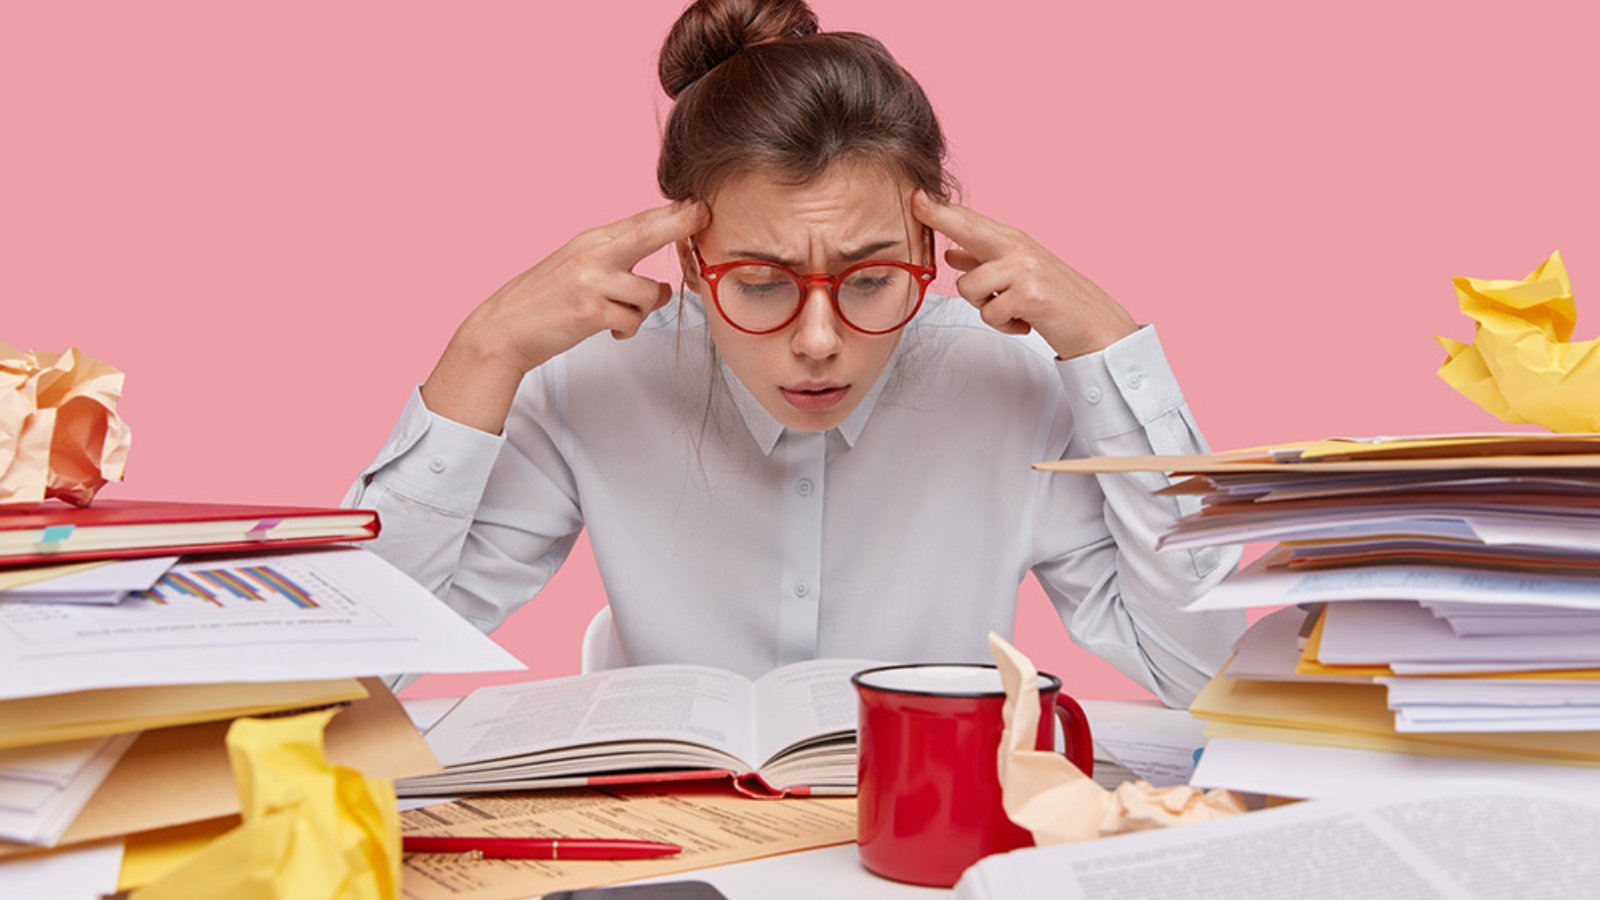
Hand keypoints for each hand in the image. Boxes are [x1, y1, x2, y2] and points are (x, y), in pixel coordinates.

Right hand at [459, 199, 710, 372]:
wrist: (504, 329)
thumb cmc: (545, 302)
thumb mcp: (579, 269)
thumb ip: (618, 264)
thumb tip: (664, 283)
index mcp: (592, 240)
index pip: (640, 220)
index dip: (674, 213)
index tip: (700, 205)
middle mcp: (592, 254)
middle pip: (648, 232)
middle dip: (681, 221)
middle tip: (704, 213)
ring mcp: (591, 281)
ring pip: (651, 291)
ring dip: (645, 310)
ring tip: (624, 317)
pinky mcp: (590, 311)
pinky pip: (633, 320)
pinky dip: (628, 329)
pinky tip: (612, 329)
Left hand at [912, 191, 1136, 359]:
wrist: (1098, 326)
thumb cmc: (1059, 301)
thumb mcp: (1020, 276)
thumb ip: (985, 262)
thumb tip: (951, 253)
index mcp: (1014, 241)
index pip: (972, 221)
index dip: (941, 209)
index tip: (917, 196)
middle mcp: (1019, 248)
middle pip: (968, 229)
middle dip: (940, 217)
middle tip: (917, 203)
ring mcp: (1025, 270)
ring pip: (969, 288)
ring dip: (986, 308)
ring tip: (1012, 310)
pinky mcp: (1031, 296)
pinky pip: (991, 314)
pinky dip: (1005, 325)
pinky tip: (1025, 322)